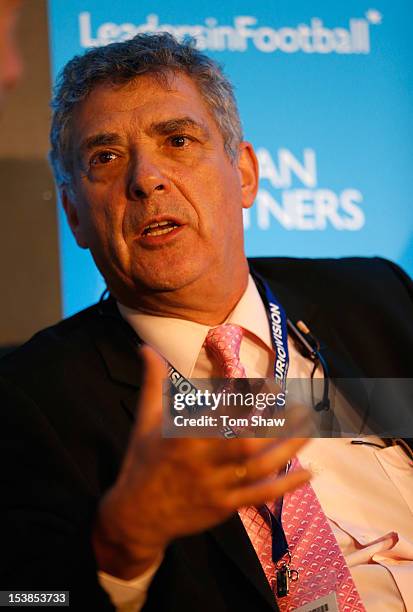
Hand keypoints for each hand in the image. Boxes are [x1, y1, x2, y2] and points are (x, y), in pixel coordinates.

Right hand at [93, 346, 309, 579]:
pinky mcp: (224, 507)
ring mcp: (215, 487)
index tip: (273, 385)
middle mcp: (202, 462)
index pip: (223, 413)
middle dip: (278, 425)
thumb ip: (153, 382)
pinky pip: (259, 496)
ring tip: (312, 429)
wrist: (135, 517)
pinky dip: (285, 486)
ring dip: (289, 449)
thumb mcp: (145, 420)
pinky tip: (308, 473)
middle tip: (303, 407)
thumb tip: (147, 347)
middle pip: (248, 443)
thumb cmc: (142, 462)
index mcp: (183, 436)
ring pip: (258, 468)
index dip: (249, 399)